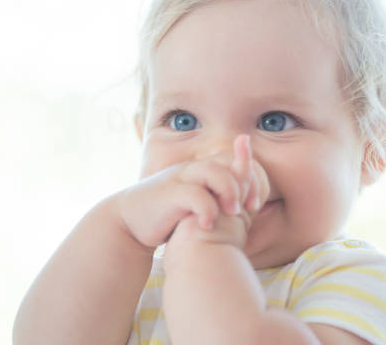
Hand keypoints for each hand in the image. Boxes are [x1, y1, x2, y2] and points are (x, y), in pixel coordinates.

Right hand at [110, 134, 267, 250]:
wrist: (129, 223)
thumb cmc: (170, 217)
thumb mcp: (199, 206)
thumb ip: (221, 201)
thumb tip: (253, 208)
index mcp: (202, 170)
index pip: (235, 161)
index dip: (252, 177)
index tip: (256, 204)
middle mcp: (193, 170)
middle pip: (227, 161)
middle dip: (246, 182)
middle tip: (251, 208)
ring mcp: (180, 179)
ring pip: (212, 171)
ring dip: (229, 190)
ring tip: (233, 213)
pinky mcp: (168, 195)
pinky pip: (192, 194)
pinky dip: (206, 209)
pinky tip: (208, 224)